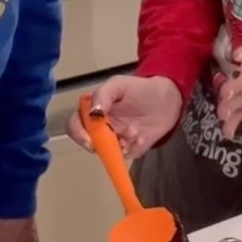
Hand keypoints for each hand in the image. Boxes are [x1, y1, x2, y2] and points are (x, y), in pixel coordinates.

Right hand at [66, 75, 182, 159]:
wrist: (167, 99)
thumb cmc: (139, 89)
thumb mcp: (118, 84)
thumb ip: (102, 95)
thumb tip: (92, 113)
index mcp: (93, 111)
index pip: (74, 124)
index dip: (77, 133)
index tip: (88, 138)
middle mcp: (100, 128)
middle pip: (87, 142)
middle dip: (98, 144)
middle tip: (114, 139)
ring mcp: (114, 141)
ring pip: (106, 152)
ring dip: (118, 146)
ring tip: (135, 132)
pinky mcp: (129, 150)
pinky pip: (125, 157)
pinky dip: (132, 149)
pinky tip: (142, 137)